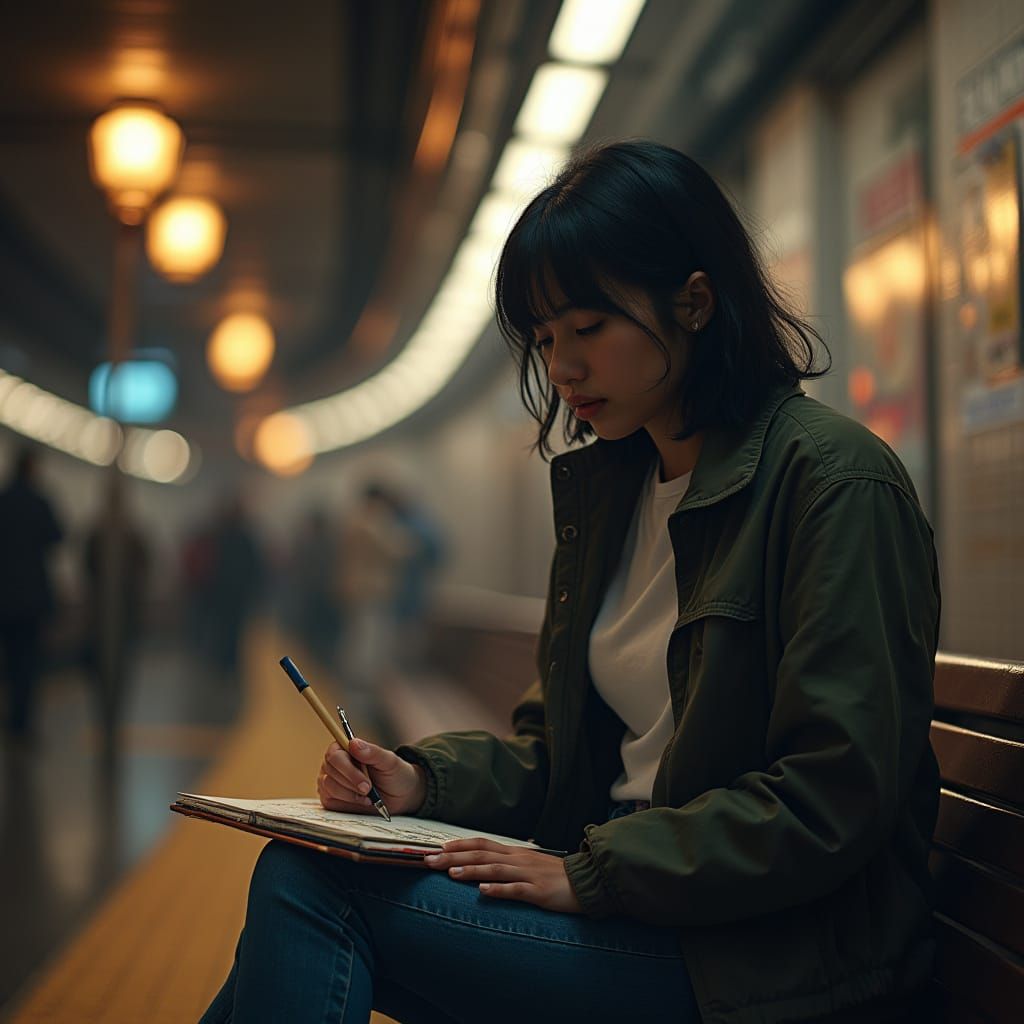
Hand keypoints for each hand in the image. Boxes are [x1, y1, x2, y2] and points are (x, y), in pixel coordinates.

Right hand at [317, 738, 426, 815]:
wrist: (399, 796)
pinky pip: (329, 801)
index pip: (334, 754)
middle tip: (368, 789)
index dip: (347, 768)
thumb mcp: (389, 762)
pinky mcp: (330, 798)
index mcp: (345, 748)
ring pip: (329, 786)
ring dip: (350, 793)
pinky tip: (362, 801)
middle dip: (352, 782)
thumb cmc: (394, 774)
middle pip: (330, 771)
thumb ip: (372, 752)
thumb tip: (353, 743)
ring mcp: (330, 781)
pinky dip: (348, 802)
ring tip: (368, 795)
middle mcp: (334, 764)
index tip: (364, 781)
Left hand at [424, 838, 581, 913]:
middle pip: (481, 855)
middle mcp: (518, 860)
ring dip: (471, 871)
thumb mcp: (530, 866)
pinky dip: (498, 890)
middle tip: (430, 860)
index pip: (482, 844)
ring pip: (494, 869)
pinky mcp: (539, 892)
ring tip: (450, 873)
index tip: (438, 848)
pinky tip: (483, 892)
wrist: (588, 881)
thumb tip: (485, 868)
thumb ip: (509, 865)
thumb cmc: (557, 876)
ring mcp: (528, 875)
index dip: (459, 845)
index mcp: (515, 853)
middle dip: (454, 857)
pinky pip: (516, 890)